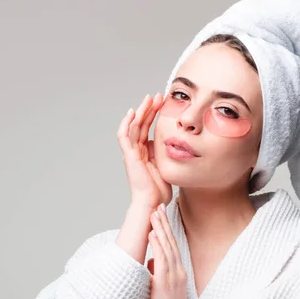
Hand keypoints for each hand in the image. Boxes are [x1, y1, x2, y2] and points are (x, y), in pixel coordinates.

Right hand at [117, 93, 171, 209]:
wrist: (152, 203)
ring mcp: (132, 153)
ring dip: (141, 111)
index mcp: (145, 152)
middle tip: (158, 95)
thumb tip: (175, 143)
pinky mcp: (129, 156)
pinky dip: (126, 124)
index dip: (154, 114)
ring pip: (133, 126)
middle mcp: (137, 150)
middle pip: (141, 123)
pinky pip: (124, 137)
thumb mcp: (167, 166)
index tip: (164, 102)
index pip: (148, 127)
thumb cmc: (159, 190)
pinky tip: (132, 113)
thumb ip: (166, 154)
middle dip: (149, 108)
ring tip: (149, 99)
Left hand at [147, 203, 188, 298]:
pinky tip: (152, 234)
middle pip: (171, 241)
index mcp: (178, 271)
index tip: (161, 213)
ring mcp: (173, 276)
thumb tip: (151, 260)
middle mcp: (178, 270)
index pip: (172, 244)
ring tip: (154, 213)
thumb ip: (158, 272)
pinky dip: (157, 245)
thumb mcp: (163, 287)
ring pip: (166, 246)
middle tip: (158, 204)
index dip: (167, 228)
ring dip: (160, 228)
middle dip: (163, 222)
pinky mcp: (165, 283)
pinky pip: (161, 260)